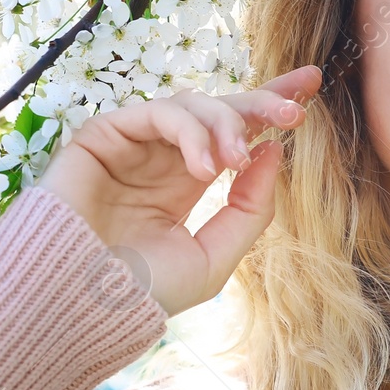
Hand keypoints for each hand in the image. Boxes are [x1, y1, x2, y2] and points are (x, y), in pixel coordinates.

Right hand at [36, 64, 321, 316]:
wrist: (78, 304)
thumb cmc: (141, 291)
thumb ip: (251, 207)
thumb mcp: (215, 255)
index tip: (312, 85)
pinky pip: (158, 114)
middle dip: (263, 100)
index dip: (269, 104)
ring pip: (194, 105)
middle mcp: (163, 158)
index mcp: (188, 181)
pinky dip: (190, 132)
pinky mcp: (103, 136)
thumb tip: (274, 150)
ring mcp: (134, 145)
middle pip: (222, 107)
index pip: (236, 132)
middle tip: (295, 112)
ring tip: (236, 159)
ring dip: (226, 125)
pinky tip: (204, 167)